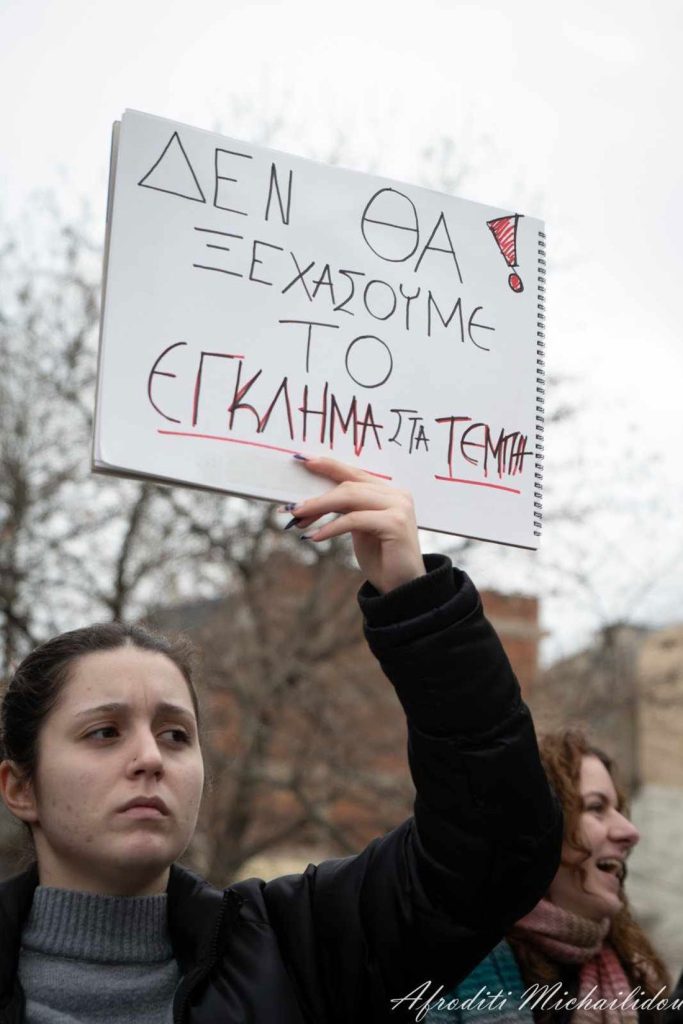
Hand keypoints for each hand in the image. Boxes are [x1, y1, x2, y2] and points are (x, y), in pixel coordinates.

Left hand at [282, 456, 424, 593]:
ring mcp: (399, 507)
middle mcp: (397, 494)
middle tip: (293, 508)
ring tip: (298, 518)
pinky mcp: (395, 523)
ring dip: (319, 507)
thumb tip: (311, 501)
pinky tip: (315, 537)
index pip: (355, 473)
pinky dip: (331, 527)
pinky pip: (354, 519)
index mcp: (389, 492)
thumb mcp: (359, 528)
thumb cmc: (381, 558)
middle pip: (349, 485)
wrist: (403, 588)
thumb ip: (347, 509)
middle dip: (318, 497)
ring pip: (350, 497)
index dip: (330, 466)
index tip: (304, 461)